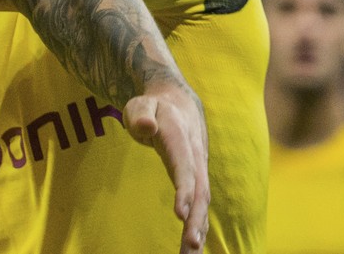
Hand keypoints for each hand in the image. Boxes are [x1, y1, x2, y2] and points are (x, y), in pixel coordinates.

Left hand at [124, 81, 210, 253]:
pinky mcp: (197, 181)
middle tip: (190, 246)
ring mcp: (199, 171)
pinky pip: (199, 206)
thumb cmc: (153, 106)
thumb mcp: (141, 104)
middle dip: (196, 220)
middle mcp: (196, 158)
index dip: (185, 191)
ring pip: (203, 203)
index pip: (185, 168)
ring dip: (198, 229)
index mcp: (181, 140)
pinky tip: (191, 248)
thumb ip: (140, 114)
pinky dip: (197, 226)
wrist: (178, 103)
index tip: (180, 214)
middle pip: (200, 192)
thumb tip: (145, 127)